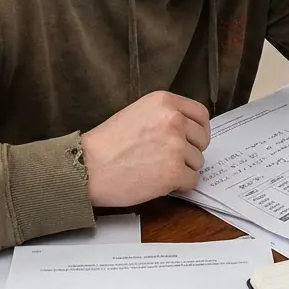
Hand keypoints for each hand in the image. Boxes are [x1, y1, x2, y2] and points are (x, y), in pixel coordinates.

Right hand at [80, 91, 210, 206]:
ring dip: (182, 170)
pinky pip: (191, 181)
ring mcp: (176, 146)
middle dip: (189, 152)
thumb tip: (187, 132)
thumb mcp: (137, 113)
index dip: (199, 130)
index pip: (201, 114)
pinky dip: (179, 186)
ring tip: (156, 171)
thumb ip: (164, 117)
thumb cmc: (106, 143)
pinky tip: (159, 183)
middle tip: (168, 159)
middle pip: (201, 140)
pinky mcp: (174, 171)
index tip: (193, 140)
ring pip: (197, 162)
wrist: (87, 167)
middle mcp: (174, 120)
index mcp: (165, 102)